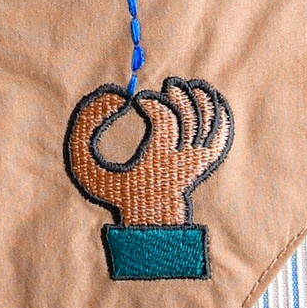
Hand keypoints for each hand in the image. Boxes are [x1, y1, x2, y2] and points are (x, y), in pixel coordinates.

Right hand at [66, 78, 233, 226]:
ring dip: (198, 99)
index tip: (136, 100)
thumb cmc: (116, 191)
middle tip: (166, 85)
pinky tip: (207, 95)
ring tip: (184, 85)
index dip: (151, 101)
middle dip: (179, 94)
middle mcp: (182, 160)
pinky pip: (219, 135)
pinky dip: (219, 112)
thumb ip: (87, 127)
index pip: (164, 119)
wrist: (148, 222)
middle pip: (191, 117)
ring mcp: (197, 162)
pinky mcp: (204, 162)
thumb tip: (117, 97)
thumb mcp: (86, 167)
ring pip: (208, 123)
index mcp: (155, 161)